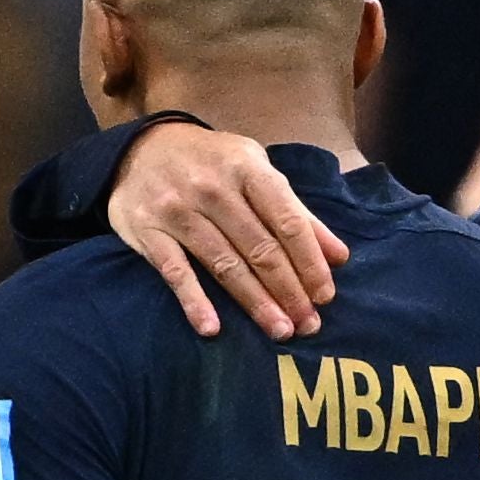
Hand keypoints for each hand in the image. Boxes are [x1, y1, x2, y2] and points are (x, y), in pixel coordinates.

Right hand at [110, 121, 348, 340]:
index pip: (287, 222)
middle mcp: (213, 188)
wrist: (139, 148)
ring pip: (224, 265)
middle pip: (260, 249)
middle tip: (308, 326)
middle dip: (288, 291)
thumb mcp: (256, 171)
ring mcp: (177, 210)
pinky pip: (175, 272)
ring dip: (255, 303)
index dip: (310, 262)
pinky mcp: (147, 231)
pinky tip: (212, 329)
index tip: (325, 296)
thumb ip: (297, 212)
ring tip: (280, 331)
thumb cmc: (212, 163)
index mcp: (247, 169)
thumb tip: (339, 256)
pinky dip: (194, 301)